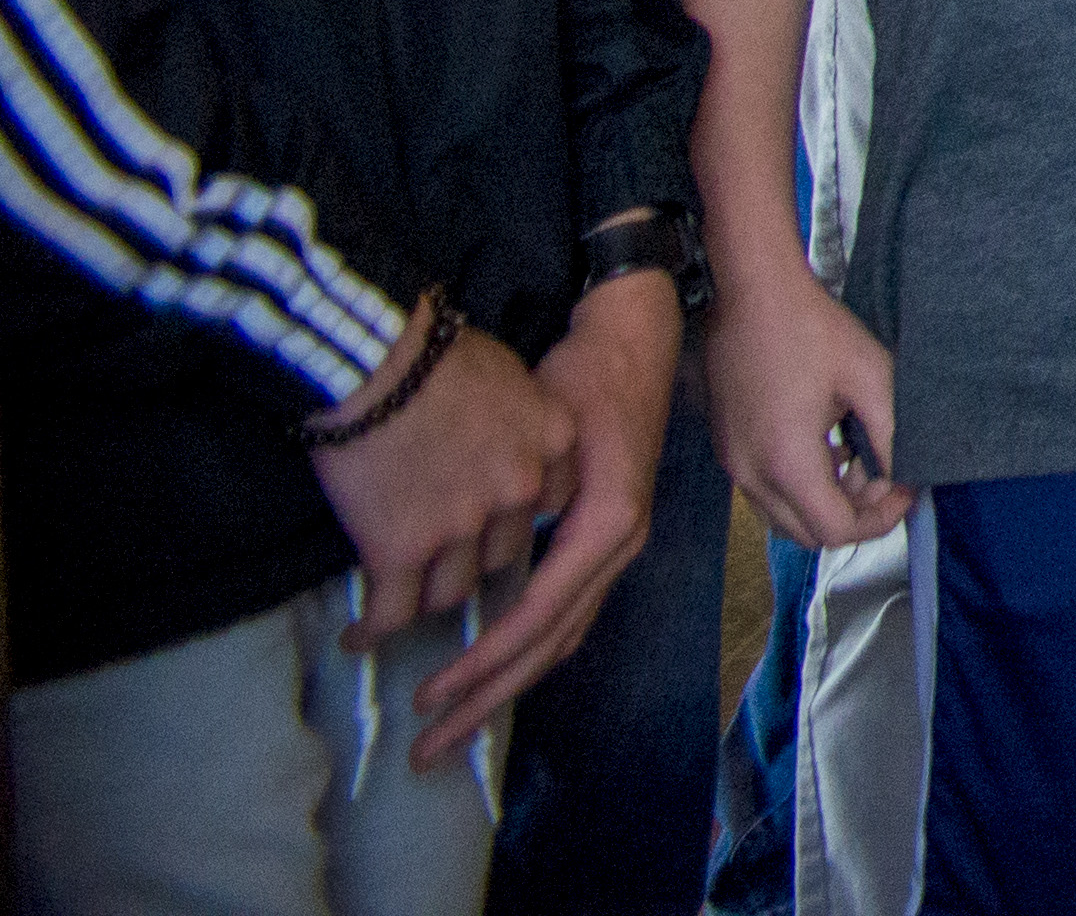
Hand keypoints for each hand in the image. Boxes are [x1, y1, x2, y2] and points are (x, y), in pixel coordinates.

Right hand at [310, 319, 576, 652]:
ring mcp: (464, 526)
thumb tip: (493, 441)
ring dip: (424, 596)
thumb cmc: (429, 350)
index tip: (488, 526)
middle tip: (436, 564)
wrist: (374, 358)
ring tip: (396, 602)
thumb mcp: (505, 373)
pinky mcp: (402, 550)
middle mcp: (519, 490)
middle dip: (470, 559)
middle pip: (503, 553)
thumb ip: (515, 418)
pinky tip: (360, 634)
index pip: (550, 504)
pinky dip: (377, 628)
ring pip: (452, 590)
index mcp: (552, 442)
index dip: (514, 517)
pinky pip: (394, 611)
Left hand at [410, 273, 677, 760]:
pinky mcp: (603, 541)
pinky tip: (493, 673)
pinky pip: (564, 617)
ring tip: (448, 724)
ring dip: (501, 686)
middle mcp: (618, 548)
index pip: (537, 616)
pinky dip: (526, 654)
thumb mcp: (550, 424)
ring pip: (558, 639)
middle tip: (426, 746)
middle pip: (548, 646)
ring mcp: (616, 548)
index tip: (428, 694)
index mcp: (607, 525)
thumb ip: (527, 492)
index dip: (481, 662)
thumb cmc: (588, 376)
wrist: (637, 339)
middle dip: (485, 699)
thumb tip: (488, 552)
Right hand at [705, 264, 906, 553]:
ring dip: (827, 505)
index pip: (835, 531)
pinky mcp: (728, 450)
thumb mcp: (869, 375)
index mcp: (786, 463)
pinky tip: (829, 449)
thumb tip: (906, 469)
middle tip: (887, 477)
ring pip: (785, 519)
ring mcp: (734, 466)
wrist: (752, 294)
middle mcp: (751, 476)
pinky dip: (802, 489)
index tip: (906, 486)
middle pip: (809, 534)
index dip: (880, 519)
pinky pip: (767, 494)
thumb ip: (890, 432)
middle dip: (856, 516)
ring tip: (861, 462)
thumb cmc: (811, 328)